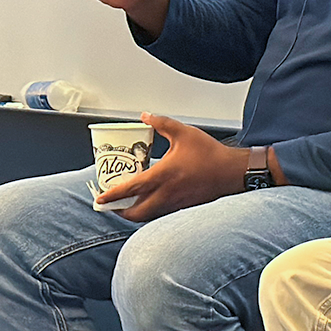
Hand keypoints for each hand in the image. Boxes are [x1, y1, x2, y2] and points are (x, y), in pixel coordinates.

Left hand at [100, 113, 266, 221]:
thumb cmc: (210, 154)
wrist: (231, 172)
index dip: (112, 195)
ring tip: (126, 204)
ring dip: (134, 212)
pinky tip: (149, 202)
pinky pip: (161, 213)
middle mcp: (166, 193)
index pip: (131, 189)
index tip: (100, 197)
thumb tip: (145, 116)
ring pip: (148, 215)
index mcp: (163, 175)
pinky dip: (150, 211)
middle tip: (111, 204)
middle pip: (136, 212)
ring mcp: (175, 203)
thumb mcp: (184, 132)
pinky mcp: (183, 207)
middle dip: (120, 211)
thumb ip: (162, 123)